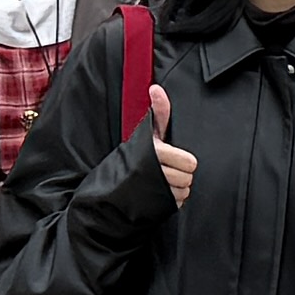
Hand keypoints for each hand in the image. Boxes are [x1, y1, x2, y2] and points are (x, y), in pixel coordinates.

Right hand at [140, 77, 195, 205]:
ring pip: (183, 192)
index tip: (173, 160)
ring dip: (175, 190)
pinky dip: (170, 201)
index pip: (189, 163)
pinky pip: (176, 205)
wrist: (105, 190)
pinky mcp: (152, 206)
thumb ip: (158, 113)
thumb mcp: (144, 134)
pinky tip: (158, 195)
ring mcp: (152, 191)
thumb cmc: (131, 158)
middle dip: (181, 176)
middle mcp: (153, 171)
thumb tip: (156, 88)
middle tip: (168, 172)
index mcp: (154, 151)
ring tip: (161, 183)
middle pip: (188, 178)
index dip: (184, 162)